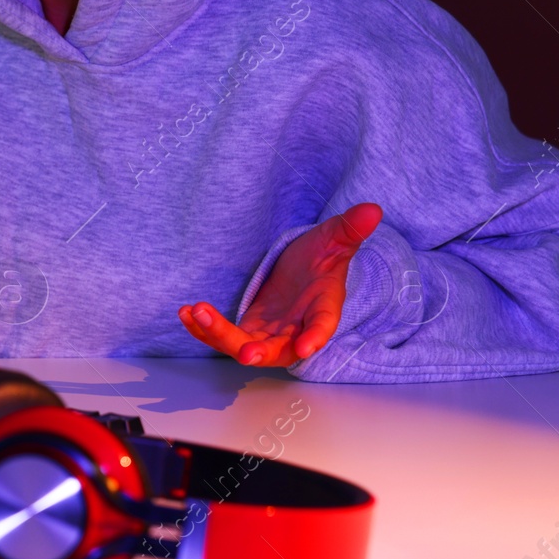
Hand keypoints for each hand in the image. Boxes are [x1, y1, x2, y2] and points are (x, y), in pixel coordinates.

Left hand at [179, 202, 382, 366]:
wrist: (300, 269)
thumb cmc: (320, 259)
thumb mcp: (333, 240)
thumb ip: (349, 230)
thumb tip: (373, 210)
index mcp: (322, 309)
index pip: (322, 325)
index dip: (315, 336)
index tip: (306, 346)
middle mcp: (294, 330)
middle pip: (275, 349)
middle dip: (255, 349)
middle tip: (240, 348)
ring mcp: (268, 334)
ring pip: (243, 346)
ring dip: (218, 335)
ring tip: (195, 312)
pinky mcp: (246, 330)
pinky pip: (222, 336)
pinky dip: (203, 329)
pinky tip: (185, 312)